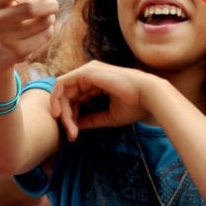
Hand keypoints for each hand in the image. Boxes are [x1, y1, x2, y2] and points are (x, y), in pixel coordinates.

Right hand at [0, 0, 59, 86]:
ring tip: (47, 18)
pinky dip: (49, 30)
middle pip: (31, 9)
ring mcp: (5, 38)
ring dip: (50, 18)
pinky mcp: (16, 52)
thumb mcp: (10, 3)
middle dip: (49, 5)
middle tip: (55, 4)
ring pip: (42, 23)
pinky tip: (42, 31)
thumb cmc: (5, 18)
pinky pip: (45, 36)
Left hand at [48, 61, 169, 139]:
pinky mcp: (86, 72)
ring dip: (63, 111)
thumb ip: (92, 119)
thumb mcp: (109, 116)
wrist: (148, 96)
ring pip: (63, 90)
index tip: (75, 133)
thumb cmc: (135, 105)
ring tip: (69, 128)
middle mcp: (90, 74)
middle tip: (71, 134)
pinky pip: (62, 84)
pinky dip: (57, 98)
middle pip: (68, 95)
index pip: (77, 98)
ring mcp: (87, 71)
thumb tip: (76, 126)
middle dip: (67, 116)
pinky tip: (60, 114)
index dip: (73, 116)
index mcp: (97, 83)